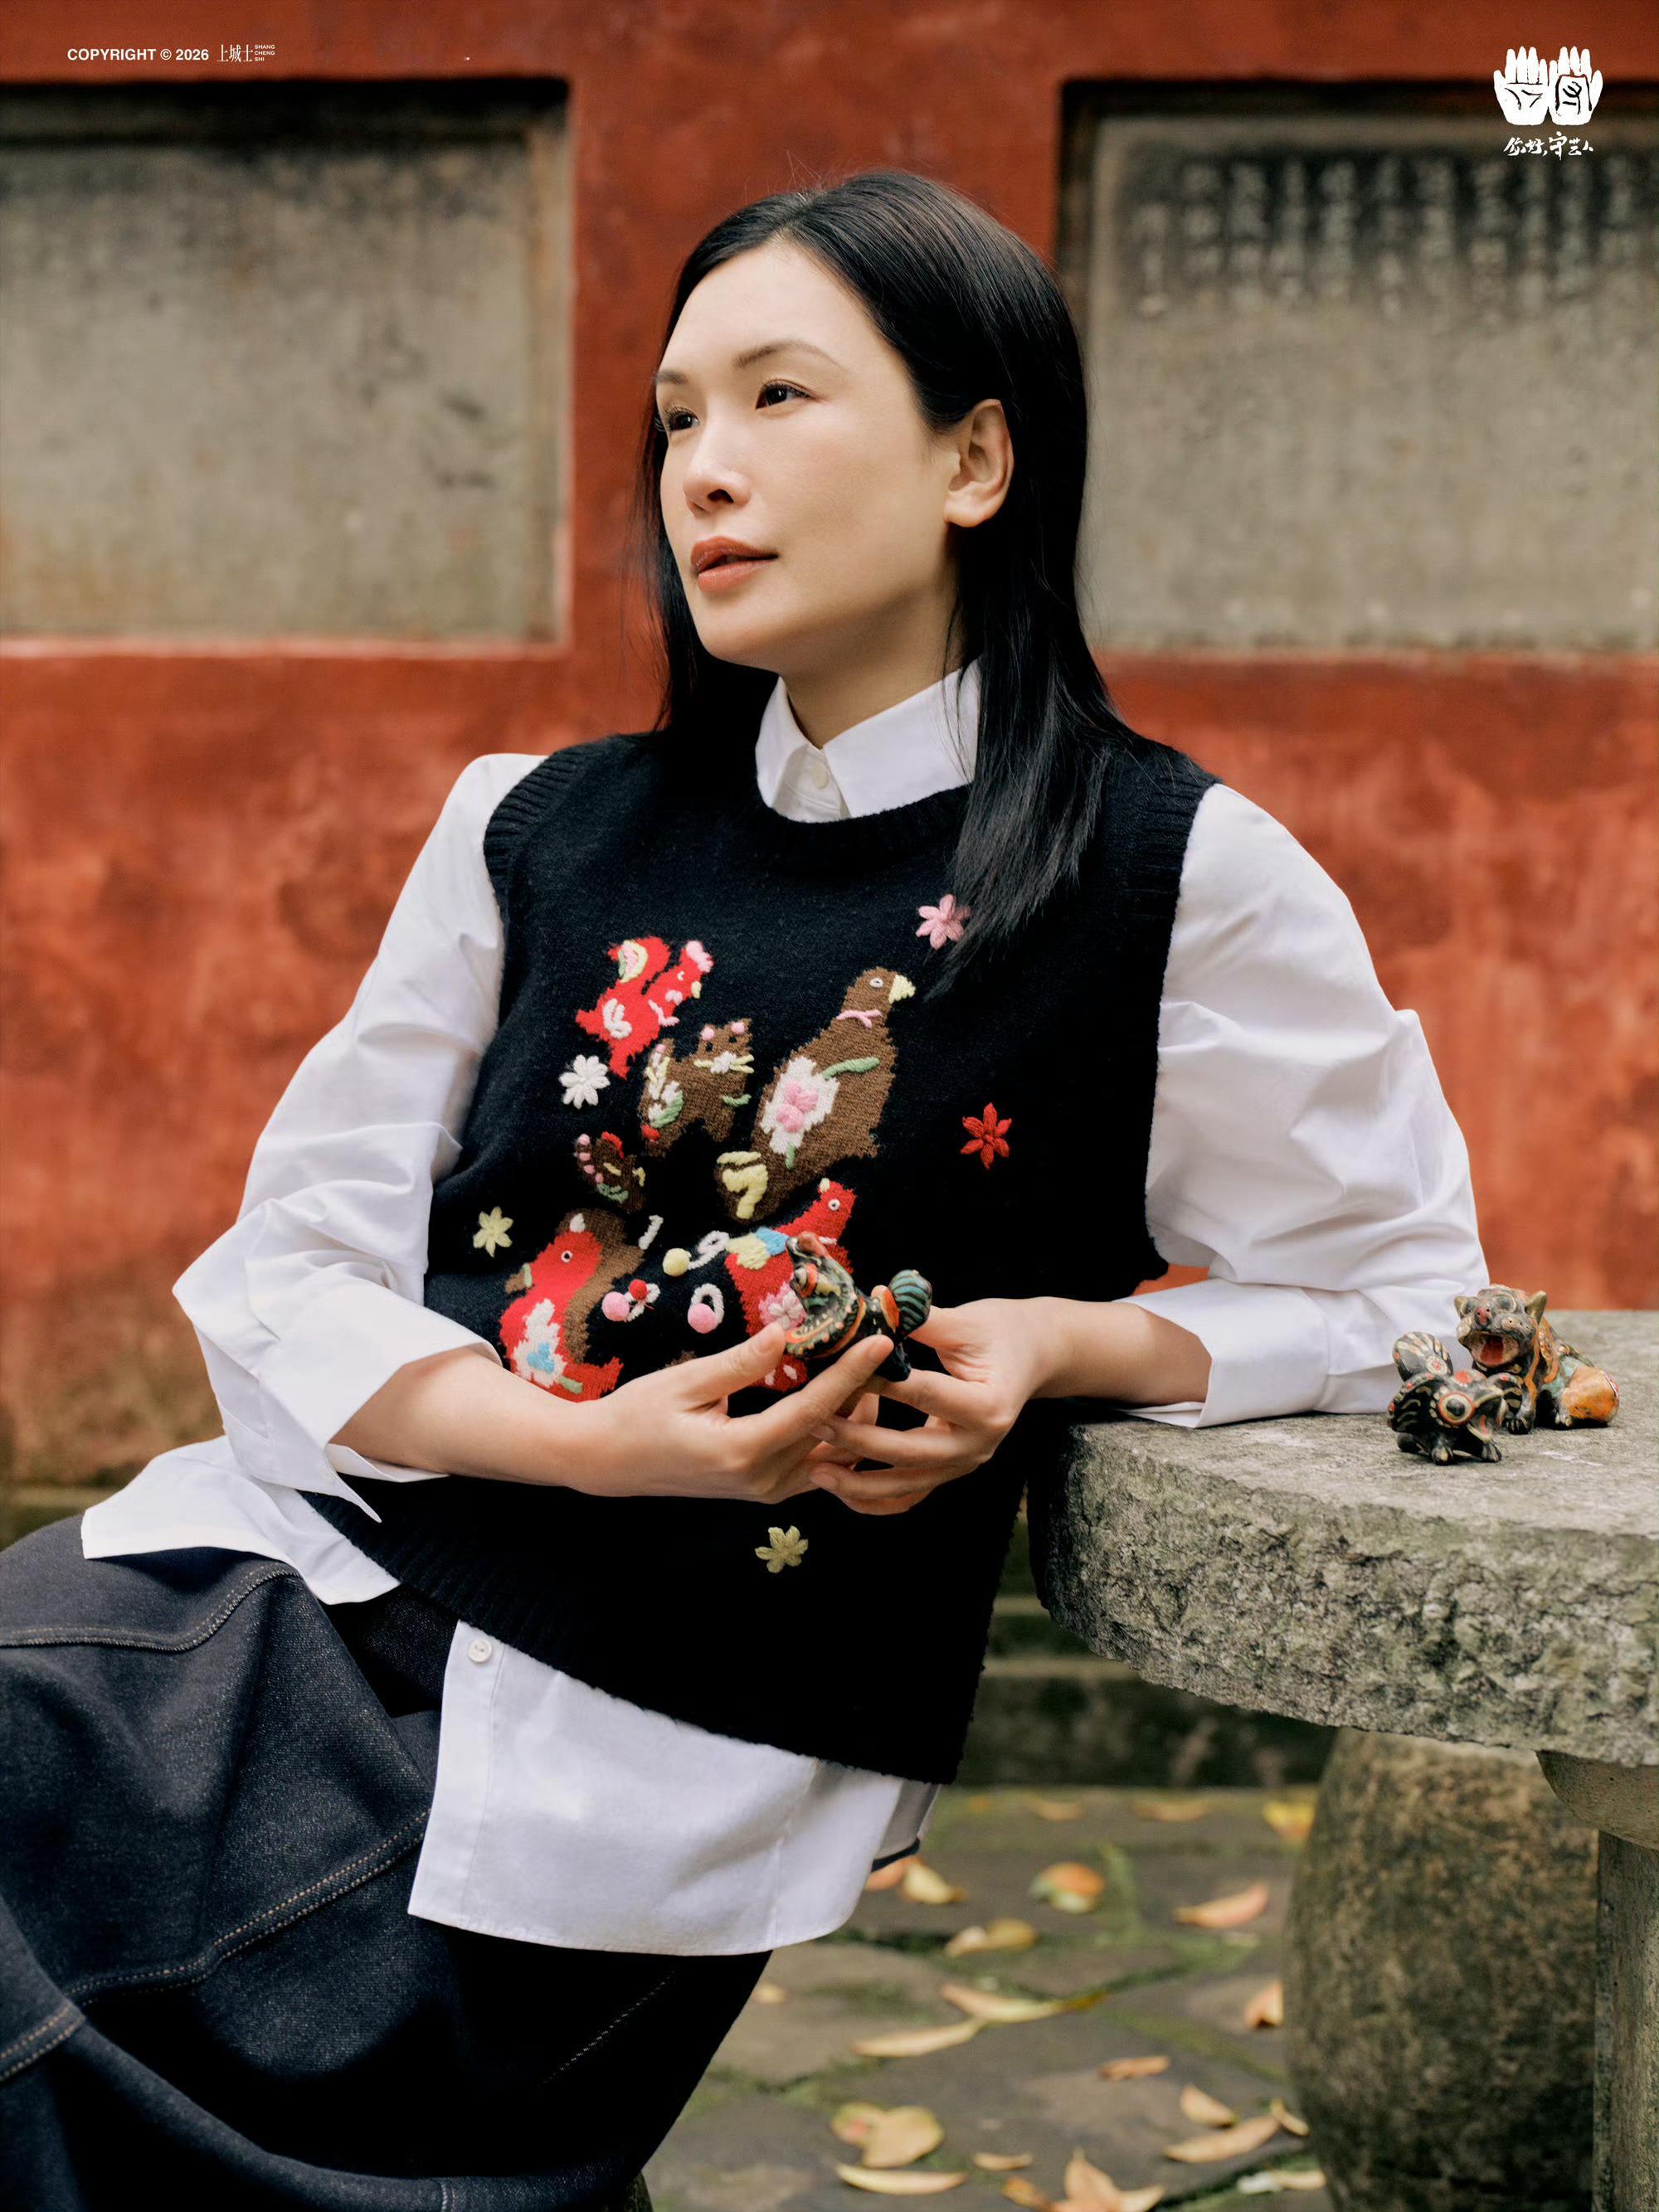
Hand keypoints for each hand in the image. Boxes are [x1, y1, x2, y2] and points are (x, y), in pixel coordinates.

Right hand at [568, 1321, 895, 1504]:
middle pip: (833, 1435)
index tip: (880, 1341)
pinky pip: (817, 1466)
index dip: (851, 1374)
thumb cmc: (638, 1415)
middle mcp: (762, 1480)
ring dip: (854, 1414)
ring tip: (868, 1369)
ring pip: (833, 1456)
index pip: (813, 1410)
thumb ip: (741, 1363)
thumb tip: (786, 1332)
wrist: (607, 1461)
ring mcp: (765, 1491)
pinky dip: (836, 1435)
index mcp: (742, 1452)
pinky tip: (843, 1401)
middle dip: (863, 1389)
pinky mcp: (765, 1490)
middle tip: (882, 1346)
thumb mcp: (685, 1381)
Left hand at [801, 1298, 1053, 1516]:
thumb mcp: (964, 1321)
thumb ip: (919, 1318)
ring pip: (907, 1484)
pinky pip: (911, 1495)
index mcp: (988, 1405)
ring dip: (859, 1481)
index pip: (926, 1396)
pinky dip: (876, 1499)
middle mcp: (980, 1445)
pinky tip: (841, 1491)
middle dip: (859, 1439)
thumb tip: (873, 1302)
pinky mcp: (952, 1471)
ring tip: (816, 1469)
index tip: (839, 1374)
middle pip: (911, 1451)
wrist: (1033, 1355)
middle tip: (815, 1421)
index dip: (881, 1385)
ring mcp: (966, 1464)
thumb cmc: (1000, 1331)